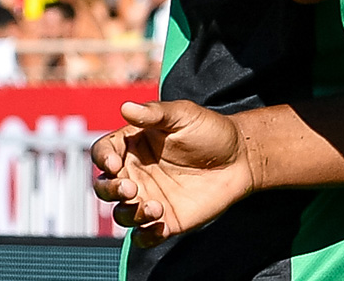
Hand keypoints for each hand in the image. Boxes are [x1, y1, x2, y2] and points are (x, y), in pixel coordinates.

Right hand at [92, 101, 253, 247]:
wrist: (240, 157)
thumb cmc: (210, 131)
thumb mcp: (184, 115)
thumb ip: (155, 113)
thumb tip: (126, 107)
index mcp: (133, 146)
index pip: (103, 153)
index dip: (103, 158)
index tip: (114, 164)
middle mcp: (135, 174)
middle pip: (104, 187)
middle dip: (110, 190)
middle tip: (131, 189)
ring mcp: (149, 198)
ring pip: (122, 214)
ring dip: (130, 214)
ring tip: (156, 208)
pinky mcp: (165, 219)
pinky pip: (144, 236)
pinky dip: (145, 236)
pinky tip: (160, 227)